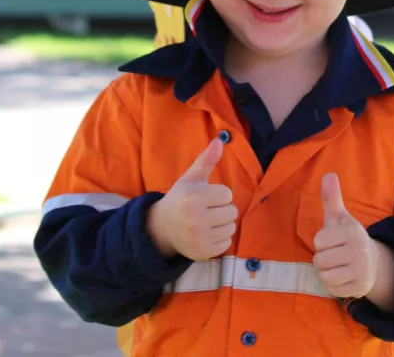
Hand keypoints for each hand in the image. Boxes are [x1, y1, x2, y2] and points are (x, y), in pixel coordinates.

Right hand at [146, 138, 236, 261]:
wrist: (162, 228)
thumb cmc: (180, 199)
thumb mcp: (191, 178)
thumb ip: (206, 160)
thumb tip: (219, 141)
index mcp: (193, 197)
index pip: (227, 194)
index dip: (218, 194)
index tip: (206, 197)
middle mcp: (196, 218)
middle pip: (231, 211)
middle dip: (222, 209)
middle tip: (208, 210)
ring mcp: (199, 238)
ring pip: (231, 227)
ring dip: (223, 223)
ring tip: (208, 221)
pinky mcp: (203, 252)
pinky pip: (227, 243)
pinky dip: (220, 238)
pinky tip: (207, 233)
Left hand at [312, 173, 378, 299]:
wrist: (374, 263)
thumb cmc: (348, 238)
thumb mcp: (340, 218)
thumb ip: (331, 198)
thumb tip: (328, 174)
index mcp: (352, 231)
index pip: (319, 241)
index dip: (321, 242)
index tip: (332, 240)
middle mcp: (359, 251)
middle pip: (320, 260)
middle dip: (322, 259)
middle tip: (334, 255)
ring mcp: (361, 271)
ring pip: (325, 276)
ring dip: (326, 272)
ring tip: (337, 265)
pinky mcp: (359, 288)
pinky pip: (332, 289)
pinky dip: (333, 285)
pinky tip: (342, 277)